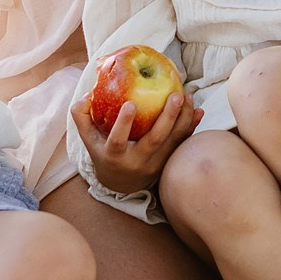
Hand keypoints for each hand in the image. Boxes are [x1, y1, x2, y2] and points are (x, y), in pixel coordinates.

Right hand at [73, 90, 200, 201]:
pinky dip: (191, 127)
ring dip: (183, 119)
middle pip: (154, 140)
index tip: (131, 104)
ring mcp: (155, 164)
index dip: (123, 124)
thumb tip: (86, 95)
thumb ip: (82, 116)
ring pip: (172, 142)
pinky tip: (198, 111)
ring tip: (188, 97)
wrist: (122, 184)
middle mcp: (136, 162)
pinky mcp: (168, 163)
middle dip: (167, 118)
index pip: (117, 141)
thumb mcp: (88, 139)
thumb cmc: (103, 153)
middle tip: (176, 95)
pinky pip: (181, 144)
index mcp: (114, 156)